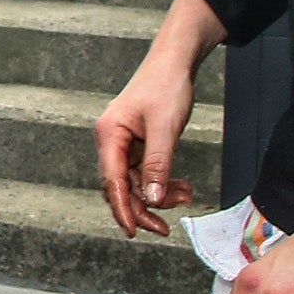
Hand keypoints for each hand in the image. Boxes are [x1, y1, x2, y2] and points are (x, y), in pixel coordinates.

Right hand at [95, 54, 199, 237]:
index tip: (134, 231)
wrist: (175, 62)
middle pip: (121, 186)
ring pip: (136, 182)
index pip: (112, 181)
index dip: (122, 209)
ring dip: (158, 194)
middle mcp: (111, 141)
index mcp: (108, 135)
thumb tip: (152, 200)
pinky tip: (181, 188)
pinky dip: (163, 182)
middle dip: (144, 207)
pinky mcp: (137, 144)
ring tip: (185, 197)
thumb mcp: (165, 128)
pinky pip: (146, 172)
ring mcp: (123, 143)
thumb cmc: (166, 86)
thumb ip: (157, 164)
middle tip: (165, 227)